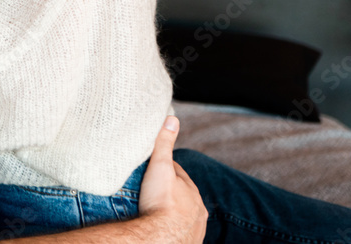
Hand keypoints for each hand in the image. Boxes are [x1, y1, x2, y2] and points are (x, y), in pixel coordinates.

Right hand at [138, 117, 207, 242]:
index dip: (166, 168)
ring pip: (184, 214)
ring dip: (173, 210)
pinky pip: (181, 232)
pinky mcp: (188, 242)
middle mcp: (197, 209)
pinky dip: (174, 228)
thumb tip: (172, 118)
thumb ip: (164, 144)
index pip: (178, 173)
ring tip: (157, 209)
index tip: (154, 166)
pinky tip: (164, 228)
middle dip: (171, 190)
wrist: (161, 239)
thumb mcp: (160, 167)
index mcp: (191, 189)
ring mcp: (194, 228)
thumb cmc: (160, 202)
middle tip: (153, 188)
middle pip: (183, 195)